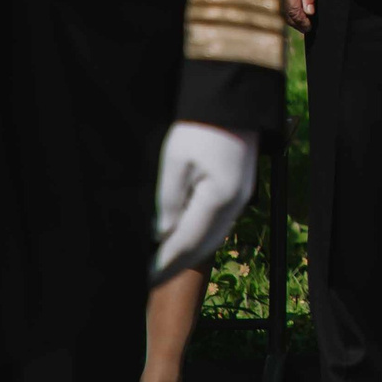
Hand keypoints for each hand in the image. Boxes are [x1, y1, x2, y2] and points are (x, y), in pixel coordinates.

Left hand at [152, 122, 258, 282]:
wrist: (231, 101)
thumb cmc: (200, 127)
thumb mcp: (175, 161)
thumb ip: (167, 202)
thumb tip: (160, 234)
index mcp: (220, 199)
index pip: (185, 242)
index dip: (162, 263)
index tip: (142, 279)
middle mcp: (235, 205)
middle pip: (201, 247)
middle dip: (174, 265)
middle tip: (147, 280)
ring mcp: (239, 199)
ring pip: (210, 239)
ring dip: (185, 254)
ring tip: (160, 264)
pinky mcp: (237, 191)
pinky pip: (216, 225)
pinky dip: (196, 239)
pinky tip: (180, 240)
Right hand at [283, 0, 315, 33]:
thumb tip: (309, 12)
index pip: (293, 9)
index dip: (301, 21)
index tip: (309, 27)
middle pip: (287, 12)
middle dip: (297, 23)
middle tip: (307, 30)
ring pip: (285, 9)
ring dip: (294, 20)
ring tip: (304, 26)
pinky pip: (286, 3)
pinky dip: (292, 12)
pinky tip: (300, 15)